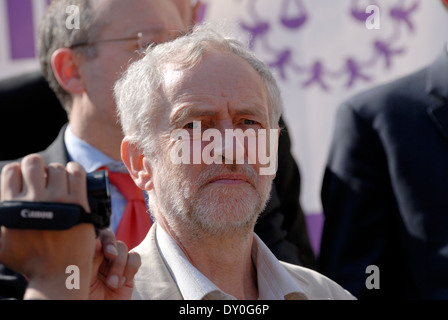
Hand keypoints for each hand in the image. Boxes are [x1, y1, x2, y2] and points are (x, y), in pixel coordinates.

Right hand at [0, 154, 94, 298]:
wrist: (58, 273)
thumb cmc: (28, 260)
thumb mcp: (0, 241)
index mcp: (12, 206)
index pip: (11, 170)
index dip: (18, 172)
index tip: (25, 180)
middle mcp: (35, 200)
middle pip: (33, 162)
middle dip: (36, 168)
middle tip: (41, 179)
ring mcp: (59, 200)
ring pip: (56, 168)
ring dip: (56, 172)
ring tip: (57, 182)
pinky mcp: (79, 203)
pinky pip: (77, 173)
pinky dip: (74, 170)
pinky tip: (71, 176)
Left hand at [88, 228, 140, 299]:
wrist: (101, 310)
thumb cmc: (87, 296)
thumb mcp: (84, 279)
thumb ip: (91, 260)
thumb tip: (97, 240)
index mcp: (88, 254)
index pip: (96, 235)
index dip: (103, 238)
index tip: (103, 249)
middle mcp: (102, 255)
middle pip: (111, 238)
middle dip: (112, 246)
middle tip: (111, 256)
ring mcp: (116, 262)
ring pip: (123, 248)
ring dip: (119, 265)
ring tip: (112, 283)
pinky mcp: (129, 270)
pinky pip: (135, 258)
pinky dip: (130, 269)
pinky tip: (121, 282)